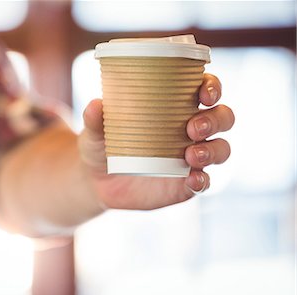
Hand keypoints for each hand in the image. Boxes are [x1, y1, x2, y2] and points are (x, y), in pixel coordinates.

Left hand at [78, 74, 234, 209]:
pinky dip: (203, 181)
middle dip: (215, 119)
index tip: (203, 92)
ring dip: (213, 149)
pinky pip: (204, 182)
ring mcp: (190, 158)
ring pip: (221, 149)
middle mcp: (190, 130)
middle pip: (222, 117)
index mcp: (174, 108)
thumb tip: (96, 104)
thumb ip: (94, 119)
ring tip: (191, 155)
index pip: (205, 90)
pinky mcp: (185, 184)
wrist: (96, 180)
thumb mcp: (94, 131)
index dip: (212, 87)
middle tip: (192, 127)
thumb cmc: (101, 144)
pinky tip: (192, 179)